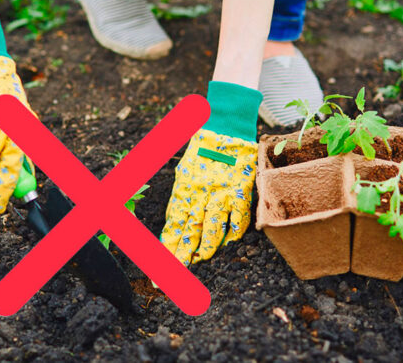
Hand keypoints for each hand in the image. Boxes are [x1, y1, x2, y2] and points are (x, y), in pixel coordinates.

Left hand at [160, 129, 256, 264]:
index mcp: (184, 189)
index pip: (173, 224)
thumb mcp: (184, 172)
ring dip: (206, 248)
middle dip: (181, 255)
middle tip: (175, 273)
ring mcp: (222, 193)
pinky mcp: (241, 191)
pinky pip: (238, 219)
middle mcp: (201, 194)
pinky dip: (233, 233)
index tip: (161, 265)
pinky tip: (227, 243)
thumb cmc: (202, 149)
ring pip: (212, 228)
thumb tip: (174, 223)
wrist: (226, 127)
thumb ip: (180, 198)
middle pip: (190, 230)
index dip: (168, 246)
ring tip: (199, 260)